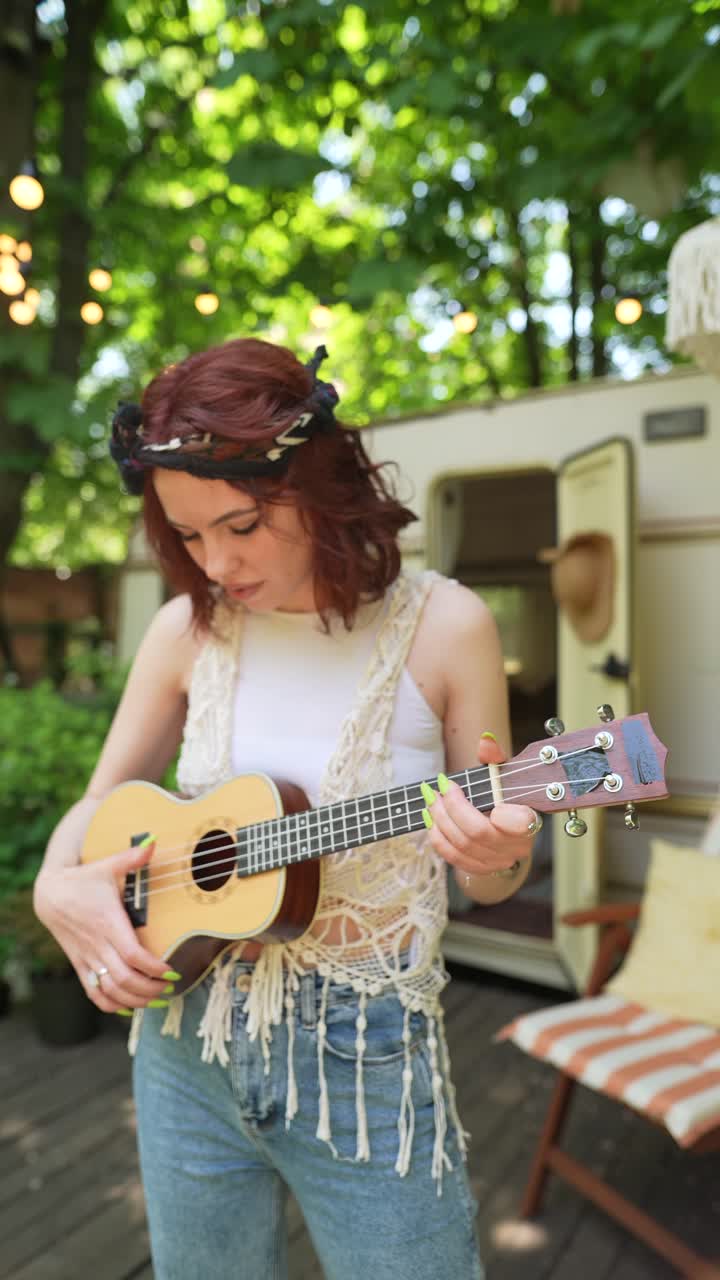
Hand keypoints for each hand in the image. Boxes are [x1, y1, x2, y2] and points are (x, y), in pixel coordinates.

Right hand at [33, 840, 172, 1013]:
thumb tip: (153, 841)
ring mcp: (87, 958)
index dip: (154, 967)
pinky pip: (94, 993)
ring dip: (135, 1000)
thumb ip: (132, 858)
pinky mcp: (80, 965)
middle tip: (171, 986)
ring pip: (110, 991)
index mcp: (107, 922)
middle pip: (125, 978)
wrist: (49, 894)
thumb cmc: (84, 879)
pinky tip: (129, 1006)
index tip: (172, 970)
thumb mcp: (107, 865)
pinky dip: (111, 1005)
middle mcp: (97, 944)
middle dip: (151, 988)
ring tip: (157, 998)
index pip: (133, 954)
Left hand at [421, 734, 538, 877]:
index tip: (484, 795)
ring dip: (439, 821)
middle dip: (451, 808)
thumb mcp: (502, 774)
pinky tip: (430, 820)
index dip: (499, 812)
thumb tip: (485, 740)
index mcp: (528, 822)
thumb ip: (495, 757)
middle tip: (437, 790)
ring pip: (462, 845)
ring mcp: (498, 861)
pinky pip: (454, 858)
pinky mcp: (481, 869)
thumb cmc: (503, 797)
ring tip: (430, 800)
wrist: (505, 830)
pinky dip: (438, 838)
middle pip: (478, 832)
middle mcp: (516, 846)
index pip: (519, 823)